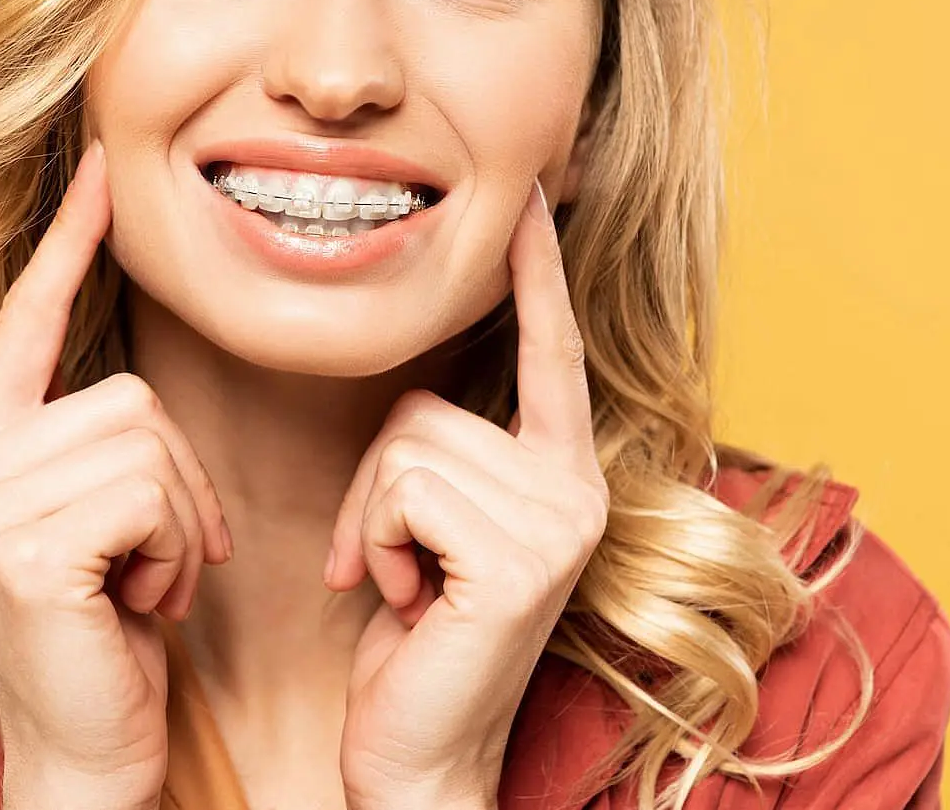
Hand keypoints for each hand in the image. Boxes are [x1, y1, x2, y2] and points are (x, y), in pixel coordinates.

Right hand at [0, 138, 232, 809]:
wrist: (91, 754)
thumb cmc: (110, 638)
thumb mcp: (103, 524)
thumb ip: (98, 446)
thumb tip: (137, 391)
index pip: (28, 323)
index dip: (67, 242)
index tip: (101, 166)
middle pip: (130, 396)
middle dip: (178, 483)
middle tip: (157, 565)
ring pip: (147, 440)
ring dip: (178, 524)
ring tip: (141, 588)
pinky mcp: (20, 547)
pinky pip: (149, 493)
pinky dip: (173, 553)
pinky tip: (138, 608)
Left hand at [326, 178, 610, 809]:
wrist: (415, 757)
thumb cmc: (413, 642)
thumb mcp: (434, 528)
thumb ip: (447, 456)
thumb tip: (418, 398)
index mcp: (562, 473)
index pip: (550, 350)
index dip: (537, 272)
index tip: (534, 195)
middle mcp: (576, 488)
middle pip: (429, 403)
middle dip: (377, 482)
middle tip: (393, 563)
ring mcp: (557, 521)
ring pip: (407, 441)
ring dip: (373, 518)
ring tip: (404, 584)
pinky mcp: (520, 557)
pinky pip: (404, 485)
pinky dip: (376, 541)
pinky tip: (404, 601)